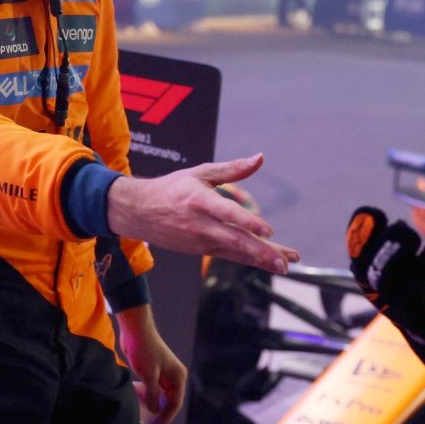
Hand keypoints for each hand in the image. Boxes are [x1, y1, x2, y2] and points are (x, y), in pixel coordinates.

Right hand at [106, 154, 297, 274]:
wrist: (140, 212)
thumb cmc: (172, 188)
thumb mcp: (200, 173)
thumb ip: (232, 169)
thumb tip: (260, 158)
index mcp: (200, 201)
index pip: (227, 213)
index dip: (248, 222)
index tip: (269, 230)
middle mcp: (201, 225)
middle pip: (235, 240)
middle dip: (261, 252)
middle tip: (284, 262)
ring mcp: (201, 241)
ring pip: (236, 252)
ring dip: (261, 259)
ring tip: (284, 265)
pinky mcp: (202, 250)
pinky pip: (230, 255)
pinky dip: (250, 260)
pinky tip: (269, 262)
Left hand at [116, 304, 187, 423]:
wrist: (136, 331)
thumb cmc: (144, 351)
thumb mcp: (149, 376)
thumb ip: (153, 396)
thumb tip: (155, 411)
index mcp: (178, 376)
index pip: (176, 403)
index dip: (167, 417)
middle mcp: (174, 376)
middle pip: (170, 400)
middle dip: (160, 412)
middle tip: (149, 423)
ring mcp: (164, 374)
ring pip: (161, 395)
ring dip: (153, 404)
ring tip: (143, 414)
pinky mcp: (155, 371)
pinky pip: (154, 389)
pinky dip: (148, 395)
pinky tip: (139, 400)